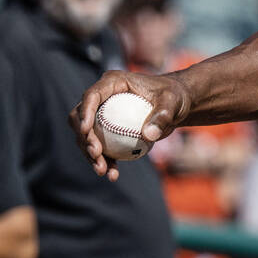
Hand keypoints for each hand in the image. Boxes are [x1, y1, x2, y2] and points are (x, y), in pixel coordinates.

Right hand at [68, 70, 190, 181]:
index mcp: (113, 83)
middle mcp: (103, 98)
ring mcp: (102, 115)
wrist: (176, 106)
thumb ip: (162, 116)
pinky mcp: (107, 131)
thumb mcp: (172, 102)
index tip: (87, 130)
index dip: (85, 112)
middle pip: (81, 118)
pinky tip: (112, 174)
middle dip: (84, 138)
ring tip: (102, 170)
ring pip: (87, 137)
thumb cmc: (174, 96)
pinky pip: (101, 148)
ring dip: (91, 154)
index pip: (92, 96)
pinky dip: (104, 161)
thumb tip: (149, 135)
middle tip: (96, 154)